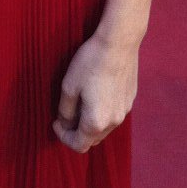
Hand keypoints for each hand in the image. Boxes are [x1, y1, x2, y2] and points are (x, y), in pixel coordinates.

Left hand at [53, 34, 137, 153]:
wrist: (118, 42)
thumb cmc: (90, 63)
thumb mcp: (69, 86)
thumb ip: (65, 111)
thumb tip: (66, 123)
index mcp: (96, 122)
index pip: (79, 145)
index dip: (64, 137)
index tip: (56, 122)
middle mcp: (114, 122)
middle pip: (93, 139)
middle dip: (77, 131)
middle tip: (66, 114)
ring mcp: (125, 111)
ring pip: (105, 127)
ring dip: (91, 122)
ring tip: (81, 102)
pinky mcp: (131, 98)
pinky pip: (114, 114)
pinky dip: (103, 112)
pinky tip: (97, 92)